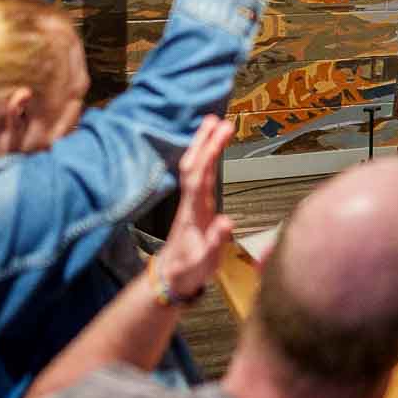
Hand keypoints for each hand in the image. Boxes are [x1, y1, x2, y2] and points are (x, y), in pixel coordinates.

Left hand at [159, 116, 236, 300]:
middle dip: (203, 141)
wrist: (171, 279)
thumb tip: (226, 221)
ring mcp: (191, 203)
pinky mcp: (194, 206)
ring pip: (194, 168)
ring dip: (202, 146)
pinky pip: (198, 175)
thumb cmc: (189, 270)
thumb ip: (214, 242)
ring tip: (213, 125)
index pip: (201, 175)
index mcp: (194, 212)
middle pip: (193, 165)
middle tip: (216, 118)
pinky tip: (209, 152)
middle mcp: (190, 203)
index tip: (222, 131)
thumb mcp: (205, 261)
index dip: (210, 152)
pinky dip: (204, 159)